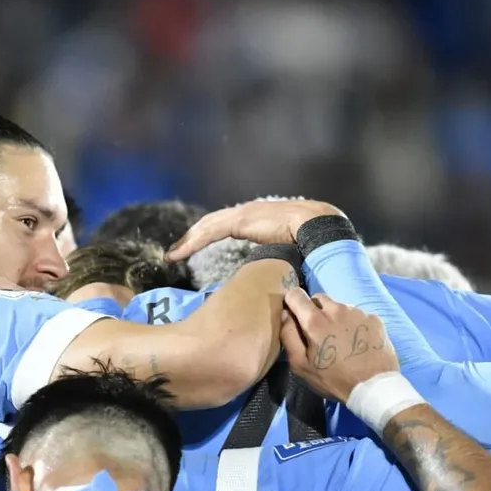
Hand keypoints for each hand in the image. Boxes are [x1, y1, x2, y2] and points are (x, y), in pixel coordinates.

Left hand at [166, 198, 344, 261]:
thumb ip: (271, 258)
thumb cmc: (308, 241)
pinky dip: (193, 243)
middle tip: (175, 253)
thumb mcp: (283, 250)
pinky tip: (180, 254)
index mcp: (256, 218)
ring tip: (172, 256)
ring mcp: (243, 213)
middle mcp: (246, 212)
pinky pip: (210, 232)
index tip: (192, 249)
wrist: (317, 226)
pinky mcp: (241, 220)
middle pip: (210, 224)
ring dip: (187, 242)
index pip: (223, 225)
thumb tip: (268, 279)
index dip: (205, 236)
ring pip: (206, 227)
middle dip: (191, 238)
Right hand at [279, 288, 397, 402]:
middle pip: (318, 298)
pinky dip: (353, 323)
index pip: (296, 294)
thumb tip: (285, 314)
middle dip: (314, 310)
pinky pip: (357, 314)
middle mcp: (337, 309)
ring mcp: (358, 312)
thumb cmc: (333, 379)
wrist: (374, 388)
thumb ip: (288, 336)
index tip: (294, 315)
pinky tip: (356, 341)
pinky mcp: (374, 318)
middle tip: (318, 333)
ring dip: (335, 317)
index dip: (291, 302)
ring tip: (340, 339)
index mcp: (315, 320)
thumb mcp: (300, 365)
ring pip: (339, 306)